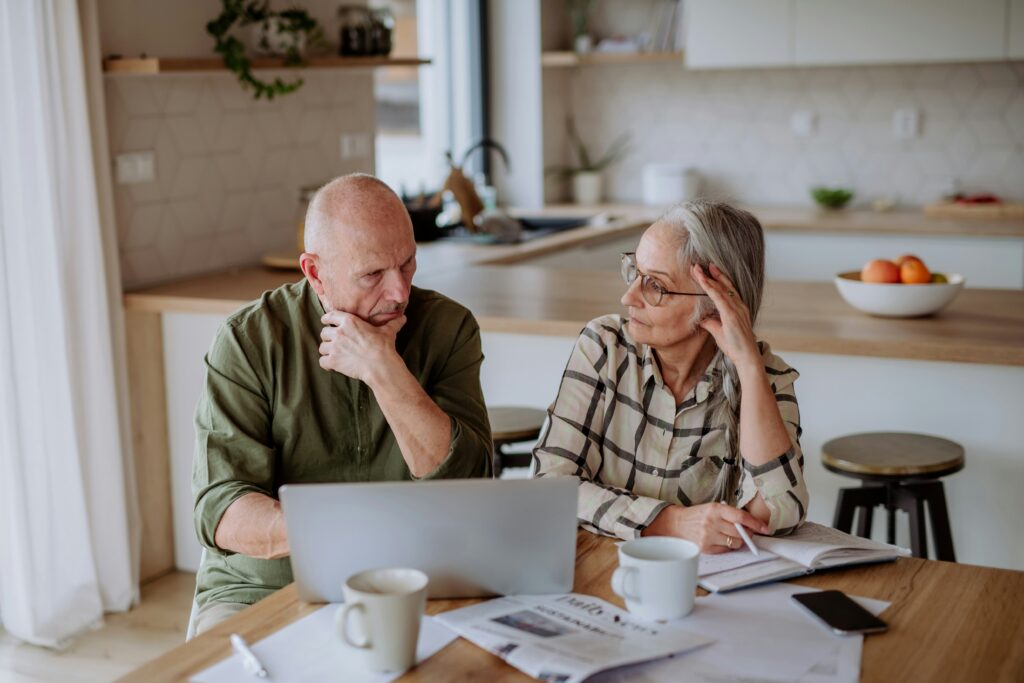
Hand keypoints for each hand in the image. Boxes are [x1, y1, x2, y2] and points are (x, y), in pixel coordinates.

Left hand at [319, 310, 405, 384]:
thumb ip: (393, 323)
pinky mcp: (333, 361)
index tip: (326, 322)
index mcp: (349, 321)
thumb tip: (404, 318)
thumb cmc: (383, 347)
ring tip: (334, 355)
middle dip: (328, 338)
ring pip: (322, 347)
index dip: (326, 319)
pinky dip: (326, 364)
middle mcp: (339, 332)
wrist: (380, 365)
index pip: (329, 316)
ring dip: (327, 351)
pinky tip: (332, 365)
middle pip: (324, 333)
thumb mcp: (388, 332)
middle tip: (335, 343)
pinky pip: (322, 361)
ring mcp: (334, 347)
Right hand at [647, 502, 768, 553]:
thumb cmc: (699, 515)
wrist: (677, 524)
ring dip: (738, 541)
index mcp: (716, 509)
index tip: (765, 528)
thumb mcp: (713, 509)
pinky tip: (721, 541)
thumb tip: (751, 526)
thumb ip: (730, 515)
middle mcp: (712, 522)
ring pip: (735, 543)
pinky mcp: (706, 548)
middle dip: (747, 534)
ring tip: (730, 536)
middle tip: (747, 533)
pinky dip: (727, 547)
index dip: (756, 523)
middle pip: (740, 532)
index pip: (741, 517)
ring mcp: (708, 536)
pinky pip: (726, 550)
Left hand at [692, 263, 760, 370]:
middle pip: (722, 285)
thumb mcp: (719, 332)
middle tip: (698, 264)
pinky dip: (710, 288)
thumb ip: (710, 323)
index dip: (714, 279)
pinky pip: (719, 298)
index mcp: (738, 308)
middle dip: (710, 274)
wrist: (747, 357)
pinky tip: (703, 281)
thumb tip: (701, 318)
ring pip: (720, 289)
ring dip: (707, 278)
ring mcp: (736, 309)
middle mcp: (739, 305)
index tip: (705, 270)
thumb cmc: (735, 346)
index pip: (724, 289)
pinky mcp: (732, 315)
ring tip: (697, 269)